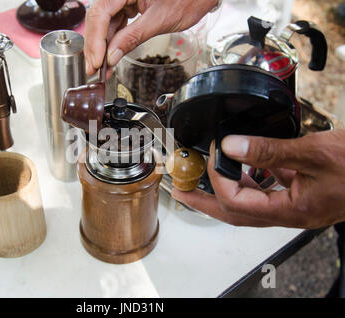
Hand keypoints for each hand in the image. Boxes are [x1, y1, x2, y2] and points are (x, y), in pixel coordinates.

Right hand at [84, 0, 216, 74]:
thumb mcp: (159, 20)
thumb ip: (133, 38)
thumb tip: (112, 57)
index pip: (100, 13)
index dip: (96, 40)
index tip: (98, 61)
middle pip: (98, 18)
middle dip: (95, 45)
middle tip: (94, 69)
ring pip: (104, 22)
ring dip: (102, 45)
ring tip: (101, 67)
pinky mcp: (128, 4)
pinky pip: (114, 22)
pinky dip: (112, 40)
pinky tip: (110, 55)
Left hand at [171, 129, 344, 228]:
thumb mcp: (315, 152)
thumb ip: (269, 151)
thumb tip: (231, 146)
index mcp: (291, 210)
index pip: (237, 202)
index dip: (217, 179)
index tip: (210, 155)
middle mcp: (288, 214)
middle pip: (233, 214)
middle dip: (202, 202)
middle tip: (178, 191)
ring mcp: (293, 206)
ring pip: (247, 205)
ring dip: (221, 192)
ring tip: (201, 179)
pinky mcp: (299, 195)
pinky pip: (265, 193)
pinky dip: (248, 181)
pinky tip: (242, 165)